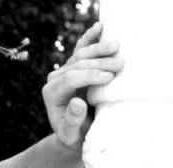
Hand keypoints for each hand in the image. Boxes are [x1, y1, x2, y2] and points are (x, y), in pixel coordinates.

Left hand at [42, 21, 123, 150]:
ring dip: (100, 49)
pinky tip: (100, 27)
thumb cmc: (75, 136)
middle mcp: (55, 79)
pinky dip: (90, 37)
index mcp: (51, 93)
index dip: (90, 76)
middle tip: (121, 65)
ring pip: (81, 54)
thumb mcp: (72, 135)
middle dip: (99, 63)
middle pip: (77, 64)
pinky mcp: (74, 66)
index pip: (71, 79)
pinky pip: (81, 48)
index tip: (110, 78)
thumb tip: (77, 102)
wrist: (76, 132)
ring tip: (118, 48)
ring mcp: (64, 70)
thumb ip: (72, 121)